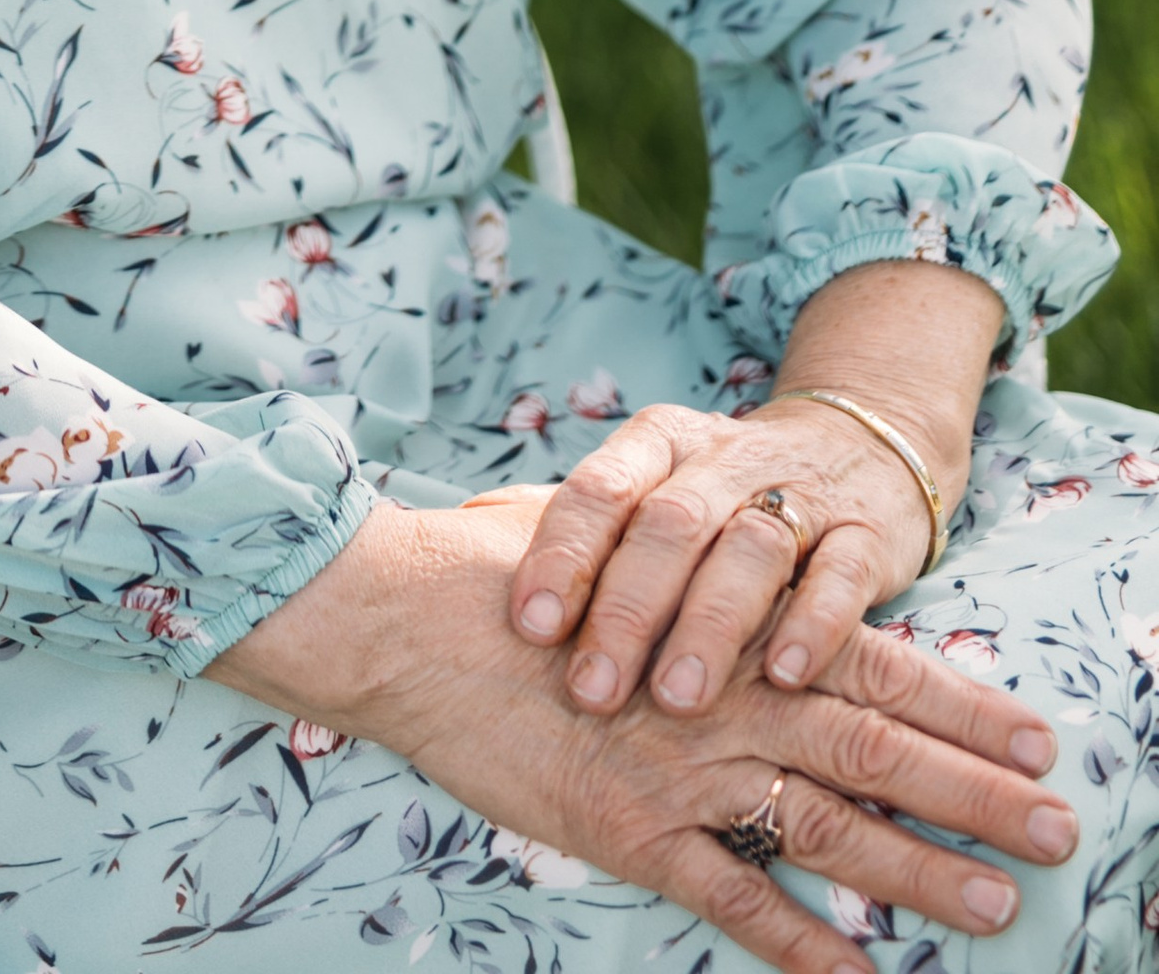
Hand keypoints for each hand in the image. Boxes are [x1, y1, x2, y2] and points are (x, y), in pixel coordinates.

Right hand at [215, 493, 1075, 973]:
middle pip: (874, 742)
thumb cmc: (497, 560)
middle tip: (1055, 824)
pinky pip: (732, 899)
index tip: (1033, 731)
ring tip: (997, 906)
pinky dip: (798, 944)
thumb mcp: (603, 527)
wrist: (404, 616)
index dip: (957, 696)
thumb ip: (673, 555)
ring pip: (826, 826)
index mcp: (724, 620)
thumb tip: (722, 547)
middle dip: (973, 787)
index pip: (866, 656)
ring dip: (917, 870)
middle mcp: (721, 696)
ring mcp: (679, 769)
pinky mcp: (630, 830)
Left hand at [505, 396, 947, 719]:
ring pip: (748, 551)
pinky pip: (839, 576)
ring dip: (709, 627)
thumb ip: (572, 517)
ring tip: (676, 701)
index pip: (596, 491)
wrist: (857, 447)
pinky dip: (812, 625)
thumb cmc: (722, 494)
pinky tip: (782, 675)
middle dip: (625, 611)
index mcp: (656, 445)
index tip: (528, 627)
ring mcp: (798, 495)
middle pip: (666, 526)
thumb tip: (457, 528)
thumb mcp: (649, 486)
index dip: (561, 556)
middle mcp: (721, 461)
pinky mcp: (867, 536)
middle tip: (592, 693)